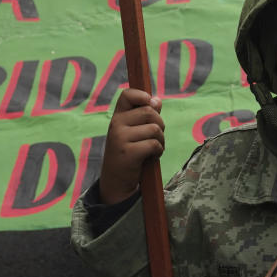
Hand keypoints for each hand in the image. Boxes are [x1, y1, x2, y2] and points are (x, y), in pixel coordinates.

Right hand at [98, 88, 164, 204]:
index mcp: (117, 116)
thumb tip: (156, 100)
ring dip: (161, 140)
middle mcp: (116, 124)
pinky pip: (154, 144)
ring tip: (153, 149)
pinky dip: (158, 151)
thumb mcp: (133, 131)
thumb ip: (144, 115)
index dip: (142, 95)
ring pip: (154, 128)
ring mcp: (120, 138)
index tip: (150, 104)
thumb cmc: (128, 153)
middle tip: (156, 137)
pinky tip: (151, 157)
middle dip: (160, 124)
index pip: (127, 95)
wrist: (116, 181)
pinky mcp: (128, 153)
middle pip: (149, 112)